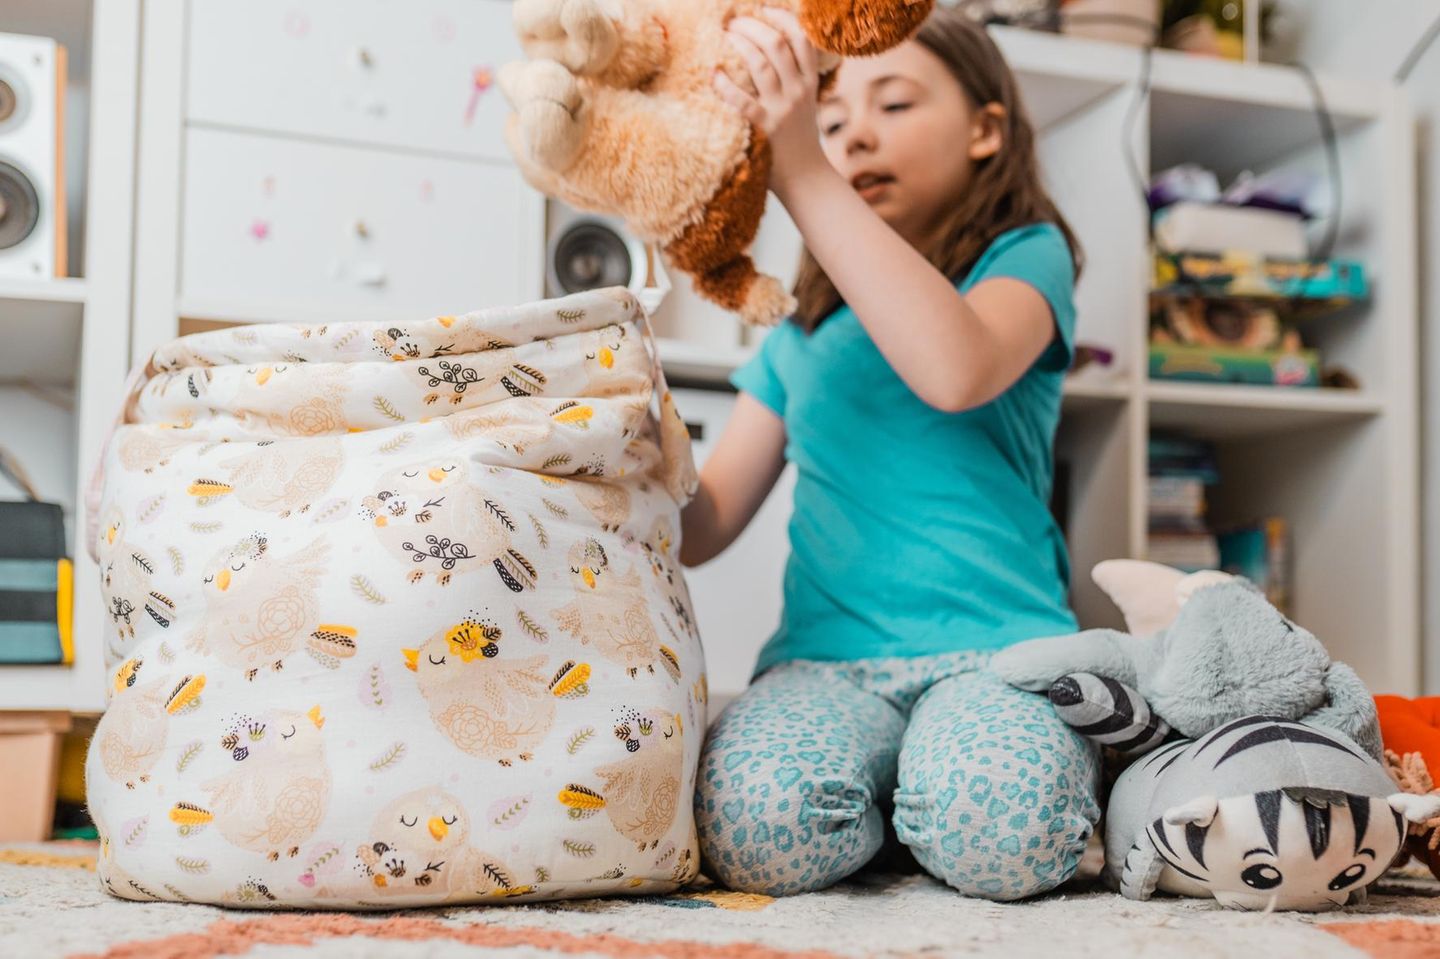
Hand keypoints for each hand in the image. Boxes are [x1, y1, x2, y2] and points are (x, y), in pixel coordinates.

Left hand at [714, 8, 828, 198]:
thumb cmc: (799, 141)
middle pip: (777, 44)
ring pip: (761, 64)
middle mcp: (799, 91)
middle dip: (753, 26)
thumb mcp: (806, 105)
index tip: (765, 10)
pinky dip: (725, 85)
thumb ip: (795, 81)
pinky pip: (742, 100)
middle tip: (734, 22)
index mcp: (810, 83)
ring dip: (740, 44)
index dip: (784, 18)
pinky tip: (713, 74)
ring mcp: (782, 109)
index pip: (803, 39)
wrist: (807, 179)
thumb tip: (772, 54)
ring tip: (725, 36)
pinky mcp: (765, 128)